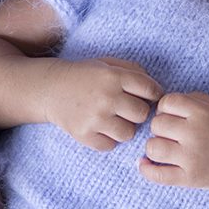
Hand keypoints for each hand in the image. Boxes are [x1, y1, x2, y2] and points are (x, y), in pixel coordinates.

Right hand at [43, 56, 162, 150]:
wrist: (50, 89)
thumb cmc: (85, 76)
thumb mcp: (108, 63)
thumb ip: (134, 71)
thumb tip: (157, 90)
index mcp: (114, 76)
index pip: (151, 90)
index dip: (153, 95)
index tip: (147, 97)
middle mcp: (106, 97)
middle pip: (143, 114)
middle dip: (138, 112)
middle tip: (126, 108)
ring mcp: (95, 118)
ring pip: (129, 133)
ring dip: (124, 128)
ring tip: (113, 119)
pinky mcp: (84, 135)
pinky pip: (111, 145)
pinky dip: (108, 138)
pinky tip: (100, 127)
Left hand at [139, 91, 208, 192]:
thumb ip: (195, 99)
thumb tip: (165, 104)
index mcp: (203, 113)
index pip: (166, 102)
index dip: (164, 108)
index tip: (172, 117)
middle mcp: (195, 133)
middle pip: (157, 124)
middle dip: (160, 128)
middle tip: (171, 135)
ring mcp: (192, 157)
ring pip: (153, 147)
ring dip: (154, 147)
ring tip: (164, 150)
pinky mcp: (190, 178)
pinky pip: (157, 174)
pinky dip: (146, 170)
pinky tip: (145, 165)